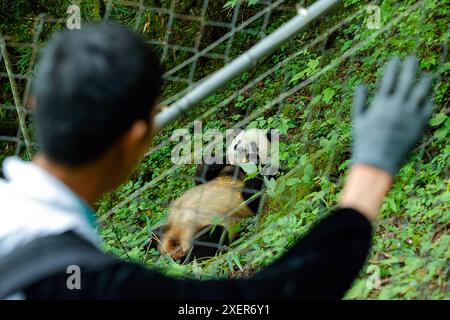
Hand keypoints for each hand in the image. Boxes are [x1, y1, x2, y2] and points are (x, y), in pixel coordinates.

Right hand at [351, 56, 434, 175]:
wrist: (378, 160)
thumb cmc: (364, 140)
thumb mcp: (357, 120)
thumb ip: (360, 101)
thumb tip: (361, 85)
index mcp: (381, 103)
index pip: (388, 79)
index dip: (392, 67)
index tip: (395, 59)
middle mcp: (397, 106)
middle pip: (406, 80)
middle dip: (409, 67)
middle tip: (412, 58)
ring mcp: (410, 114)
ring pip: (421, 91)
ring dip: (425, 81)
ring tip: (427, 76)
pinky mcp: (420, 124)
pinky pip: (428, 108)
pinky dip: (428, 101)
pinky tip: (428, 98)